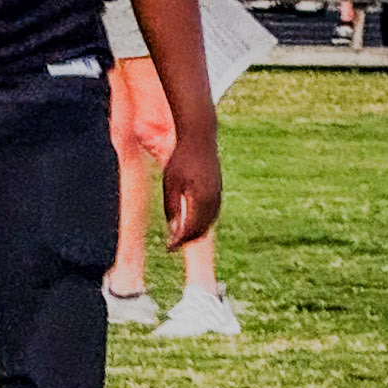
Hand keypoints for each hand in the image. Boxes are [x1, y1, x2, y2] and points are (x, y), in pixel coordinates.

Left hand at [163, 134, 221, 249]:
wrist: (200, 138)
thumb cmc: (181, 158)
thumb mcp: (170, 184)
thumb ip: (172, 207)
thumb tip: (173, 230)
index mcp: (200, 198)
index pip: (190, 229)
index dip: (178, 241)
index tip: (168, 248)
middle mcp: (213, 199)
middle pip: (201, 230)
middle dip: (186, 240)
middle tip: (172, 245)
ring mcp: (218, 195)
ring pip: (209, 224)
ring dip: (195, 233)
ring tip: (179, 237)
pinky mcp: (219, 191)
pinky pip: (212, 214)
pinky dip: (202, 223)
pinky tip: (190, 224)